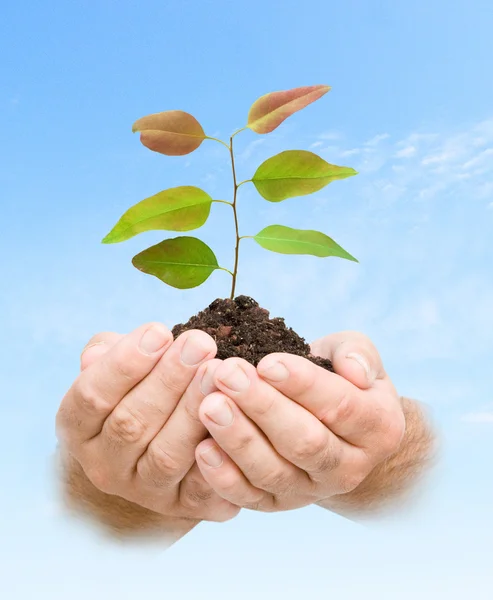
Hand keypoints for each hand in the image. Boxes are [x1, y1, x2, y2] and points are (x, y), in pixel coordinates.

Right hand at [56, 323, 239, 522]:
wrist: (147, 455)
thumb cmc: (133, 394)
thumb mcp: (112, 370)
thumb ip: (108, 355)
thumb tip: (110, 347)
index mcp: (79, 429)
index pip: (92, 396)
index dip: (125, 363)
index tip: (160, 331)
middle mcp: (105, 466)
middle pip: (131, 424)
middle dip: (169, 380)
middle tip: (201, 343)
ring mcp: (144, 491)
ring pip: (166, 456)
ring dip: (193, 412)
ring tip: (218, 372)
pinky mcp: (183, 506)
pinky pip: (201, 488)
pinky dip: (219, 457)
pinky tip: (236, 418)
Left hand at [194, 331, 405, 511]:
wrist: (330, 425)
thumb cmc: (336, 378)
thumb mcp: (353, 355)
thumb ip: (358, 353)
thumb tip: (354, 371)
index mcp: (377, 427)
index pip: (341, 407)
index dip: (303, 385)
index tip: (267, 363)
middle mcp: (349, 467)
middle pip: (305, 442)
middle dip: (262, 407)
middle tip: (227, 374)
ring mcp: (311, 490)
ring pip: (274, 472)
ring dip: (239, 439)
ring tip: (208, 405)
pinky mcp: (276, 503)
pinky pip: (250, 497)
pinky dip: (224, 478)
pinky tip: (202, 448)